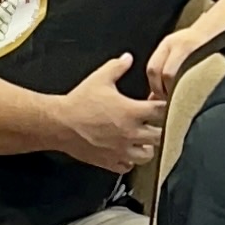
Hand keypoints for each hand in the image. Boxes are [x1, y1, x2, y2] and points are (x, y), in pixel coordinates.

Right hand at [49, 56, 168, 172]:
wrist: (58, 124)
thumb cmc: (78, 102)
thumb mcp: (99, 79)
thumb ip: (117, 67)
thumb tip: (128, 58)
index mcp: (131, 112)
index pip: (162, 111)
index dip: (166, 106)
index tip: (161, 104)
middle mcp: (130, 133)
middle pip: (161, 136)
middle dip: (162, 129)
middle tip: (156, 124)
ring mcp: (120, 150)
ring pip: (147, 155)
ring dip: (148, 147)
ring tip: (143, 140)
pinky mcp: (109, 161)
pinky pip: (127, 167)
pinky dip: (129, 161)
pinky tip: (125, 151)